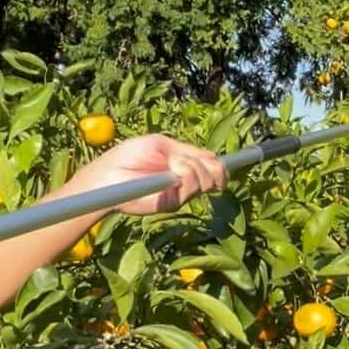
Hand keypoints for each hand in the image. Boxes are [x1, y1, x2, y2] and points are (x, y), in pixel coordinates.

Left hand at [72, 135, 227, 215]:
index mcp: (182, 161)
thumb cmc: (127, 157)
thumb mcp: (159, 145)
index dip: (223, 163)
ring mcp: (180, 192)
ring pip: (207, 178)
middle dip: (214, 166)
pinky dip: (186, 177)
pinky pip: (192, 186)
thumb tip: (207, 162)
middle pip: (216, 170)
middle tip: (190, 163)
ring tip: (174, 168)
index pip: (210, 161)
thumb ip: (184, 151)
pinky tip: (172, 176)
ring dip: (195, 169)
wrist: (106, 178)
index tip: (242, 160)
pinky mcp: (173, 203)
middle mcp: (184, 178)